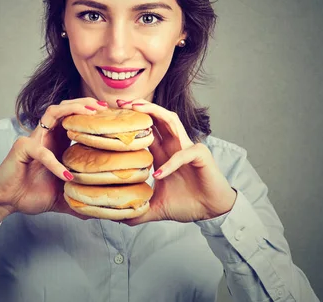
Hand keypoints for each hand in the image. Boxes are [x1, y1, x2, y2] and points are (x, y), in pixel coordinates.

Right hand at [0, 98, 107, 222]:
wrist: (6, 202)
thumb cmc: (30, 194)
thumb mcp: (62, 197)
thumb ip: (78, 200)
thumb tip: (96, 213)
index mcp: (57, 142)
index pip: (74, 119)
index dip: (91, 115)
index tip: (109, 116)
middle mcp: (46, 136)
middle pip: (65, 107)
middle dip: (85, 103)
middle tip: (103, 108)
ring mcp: (33, 139)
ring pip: (53, 112)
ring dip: (73, 110)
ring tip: (91, 114)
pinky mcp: (22, 148)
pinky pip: (41, 151)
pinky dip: (55, 162)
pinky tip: (66, 175)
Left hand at [118, 100, 236, 224]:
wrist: (211, 212)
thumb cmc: (187, 204)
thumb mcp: (156, 208)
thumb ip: (137, 211)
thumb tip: (116, 219)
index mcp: (162, 153)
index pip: (145, 131)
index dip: (130, 122)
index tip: (111, 116)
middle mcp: (173, 146)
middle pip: (156, 117)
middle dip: (139, 107)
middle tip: (120, 103)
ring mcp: (187, 147)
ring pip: (171, 121)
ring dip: (154, 112)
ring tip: (136, 109)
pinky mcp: (200, 155)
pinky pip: (184, 154)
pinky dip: (171, 162)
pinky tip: (159, 174)